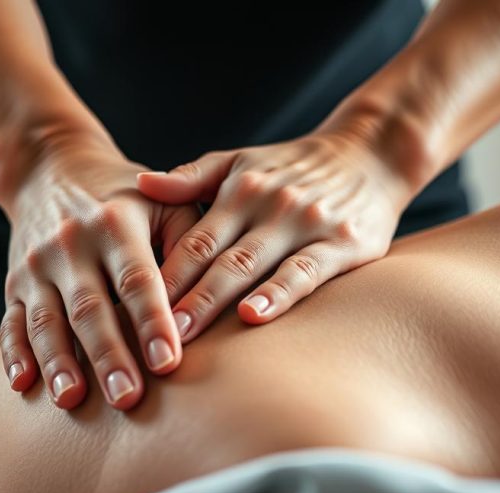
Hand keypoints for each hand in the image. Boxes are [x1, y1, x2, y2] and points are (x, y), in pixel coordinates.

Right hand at [0, 139, 198, 409]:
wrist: (49, 170)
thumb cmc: (126, 198)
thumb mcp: (163, 201)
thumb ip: (190, 241)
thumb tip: (210, 295)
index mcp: (115, 225)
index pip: (136, 280)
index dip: (152, 322)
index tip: (168, 361)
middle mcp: (71, 245)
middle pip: (90, 309)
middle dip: (109, 356)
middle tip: (128, 399)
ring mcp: (37, 266)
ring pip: (46, 321)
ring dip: (59, 363)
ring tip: (72, 401)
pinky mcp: (14, 284)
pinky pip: (11, 323)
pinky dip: (14, 355)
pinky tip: (24, 385)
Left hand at [136, 122, 411, 342]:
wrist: (372, 153)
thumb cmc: (295, 167)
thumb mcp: (242, 161)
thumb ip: (193, 177)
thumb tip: (141, 185)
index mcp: (241, 189)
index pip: (192, 237)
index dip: (161, 272)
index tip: (128, 305)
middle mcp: (269, 205)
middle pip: (215, 257)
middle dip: (179, 296)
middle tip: (146, 333)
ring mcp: (306, 224)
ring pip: (252, 267)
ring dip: (215, 301)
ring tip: (184, 333)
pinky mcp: (344, 245)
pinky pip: (306, 272)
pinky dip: (278, 294)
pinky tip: (254, 318)